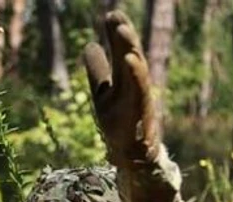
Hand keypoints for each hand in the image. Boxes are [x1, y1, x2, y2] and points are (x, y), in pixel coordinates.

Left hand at [84, 11, 158, 167]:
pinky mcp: (143, 116)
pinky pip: (141, 93)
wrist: (132, 157)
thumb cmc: (120, 124)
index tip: (110, 14)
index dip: (116, 34)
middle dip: (124, 37)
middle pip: (130, 56)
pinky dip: (136, 75)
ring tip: (122, 31)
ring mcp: (140, 100)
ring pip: (137, 71)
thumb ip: (97, 71)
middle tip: (115, 17)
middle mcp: (135, 87)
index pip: (121, 52)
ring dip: (130, 49)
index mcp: (125, 80)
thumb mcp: (102, 94)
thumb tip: (89, 44)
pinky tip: (130, 60)